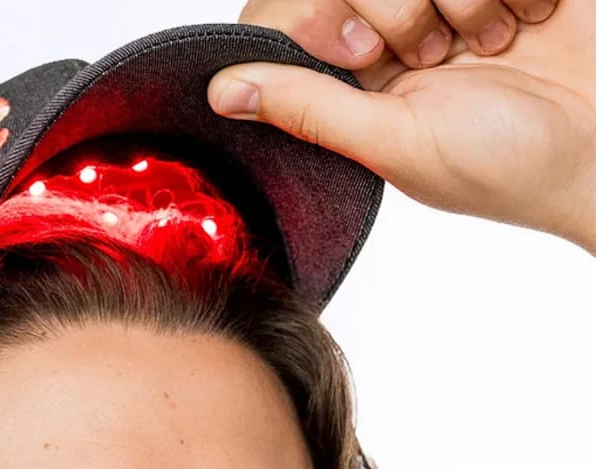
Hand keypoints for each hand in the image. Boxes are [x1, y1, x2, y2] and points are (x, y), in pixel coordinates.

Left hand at [207, 0, 595, 253]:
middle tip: (438, 54)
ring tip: (498, 43)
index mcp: (357, 82)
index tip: (360, 46)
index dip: (315, 15)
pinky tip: (532, 15)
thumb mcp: (397, 141)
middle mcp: (398, 30)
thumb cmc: (509, 168)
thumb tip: (220, 93)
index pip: (292, 16)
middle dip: (396, 6)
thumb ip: (310, 109)